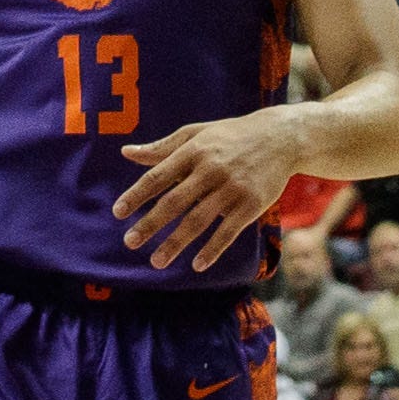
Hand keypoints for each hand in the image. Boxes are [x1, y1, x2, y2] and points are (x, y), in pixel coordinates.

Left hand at [114, 106, 298, 269]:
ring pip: (198, 220)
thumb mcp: (195, 134)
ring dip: (175, 243)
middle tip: (129, 242)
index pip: (158, 176)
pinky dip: (212, 250)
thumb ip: (162, 147)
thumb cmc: (231, 135)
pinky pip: (228, 232)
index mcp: (193, 151)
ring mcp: (232, 188)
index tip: (118, 212)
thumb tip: (126, 152)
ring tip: (156, 261)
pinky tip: (197, 265)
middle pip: (174, 202)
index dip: (137, 195)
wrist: (281, 138)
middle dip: (150, 224)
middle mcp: (210, 170)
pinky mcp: (251, 205)